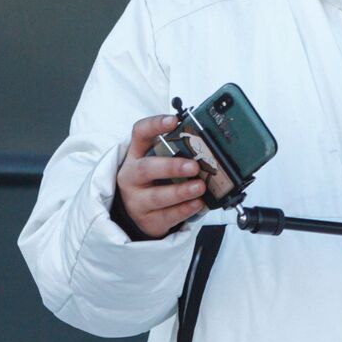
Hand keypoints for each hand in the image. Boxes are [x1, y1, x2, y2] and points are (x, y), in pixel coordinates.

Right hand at [115, 115, 206, 239]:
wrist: (136, 213)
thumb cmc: (154, 180)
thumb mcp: (158, 162)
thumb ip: (177, 151)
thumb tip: (209, 144)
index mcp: (136, 155)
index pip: (140, 133)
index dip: (155, 125)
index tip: (174, 120)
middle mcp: (131, 177)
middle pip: (145, 169)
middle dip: (170, 167)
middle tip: (193, 166)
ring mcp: (137, 200)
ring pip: (156, 196)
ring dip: (181, 191)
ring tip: (200, 187)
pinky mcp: (147, 220)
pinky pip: (166, 216)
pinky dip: (184, 210)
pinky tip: (197, 203)